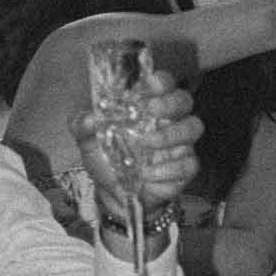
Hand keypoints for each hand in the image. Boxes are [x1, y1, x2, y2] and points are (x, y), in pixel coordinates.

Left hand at [74, 70, 201, 219]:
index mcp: (149, 105)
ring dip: (170, 134)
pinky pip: (188, 163)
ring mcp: (181, 143)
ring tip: (146, 144)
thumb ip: (83, 126)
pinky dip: (168, 168)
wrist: (113, 194)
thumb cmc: (107, 159)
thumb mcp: (88, 141)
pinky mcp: (185, 167)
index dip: (160, 81)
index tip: (147, 85)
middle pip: (184, 100)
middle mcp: (170, 119)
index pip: (164, 83)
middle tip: (150, 110)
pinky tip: (147, 174)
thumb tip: (89, 119)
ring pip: (193, 127)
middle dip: (169, 102)